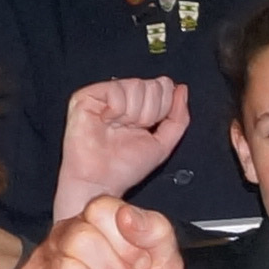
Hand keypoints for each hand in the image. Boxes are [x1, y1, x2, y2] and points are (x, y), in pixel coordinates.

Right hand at [56, 76, 187, 216]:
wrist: (100, 182)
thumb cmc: (125, 167)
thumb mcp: (164, 143)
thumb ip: (178, 117)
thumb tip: (182, 89)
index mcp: (140, 104)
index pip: (164, 86)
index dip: (163, 108)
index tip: (148, 128)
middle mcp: (123, 96)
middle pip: (153, 85)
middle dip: (149, 114)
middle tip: (132, 130)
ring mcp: (104, 94)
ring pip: (136, 86)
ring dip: (132, 115)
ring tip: (117, 129)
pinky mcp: (86, 96)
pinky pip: (116, 91)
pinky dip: (116, 111)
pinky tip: (105, 122)